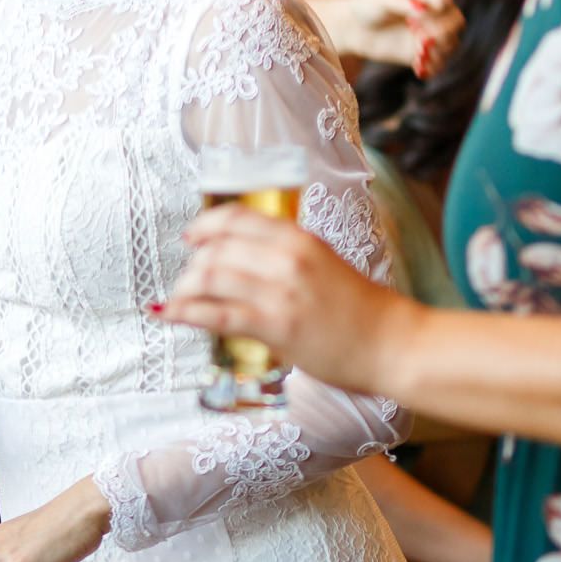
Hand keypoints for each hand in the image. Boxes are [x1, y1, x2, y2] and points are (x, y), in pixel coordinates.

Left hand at [157, 206, 408, 392]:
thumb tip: (245, 261)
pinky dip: (184, 313)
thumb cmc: (360, 311)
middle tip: (186, 284)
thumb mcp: (324, 265)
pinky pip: (217, 314)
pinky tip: (168, 316)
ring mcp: (281, 291)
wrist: (392, 343)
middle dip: (190, 267)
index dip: (204, 226)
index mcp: (299, 238)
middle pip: (215, 249)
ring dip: (184, 290)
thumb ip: (287, 257)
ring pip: (210, 277)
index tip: (190, 238)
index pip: (236, 218)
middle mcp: (287, 258)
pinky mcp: (277, 325)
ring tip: (178, 303)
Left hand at [313, 0, 463, 74]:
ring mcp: (430, 33)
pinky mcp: (422, 52)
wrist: (353, 27)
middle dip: (442, 31)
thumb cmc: (366, 4)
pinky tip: (417, 68)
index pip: (444, 1)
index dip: (436, 12)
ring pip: (451, 44)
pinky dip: (432, 67)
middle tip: (420, 37)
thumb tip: (421, 10)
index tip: (414, 17)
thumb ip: (400, 2)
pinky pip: (438, 63)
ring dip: (439, 51)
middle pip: (456, 22)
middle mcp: (433, 12)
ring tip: (418, 54)